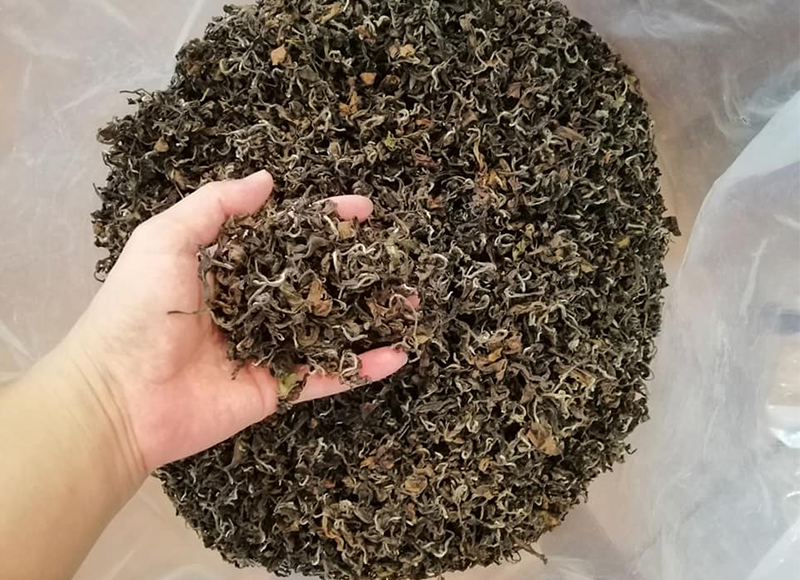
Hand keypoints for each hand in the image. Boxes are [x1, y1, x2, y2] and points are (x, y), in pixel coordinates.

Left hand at [64, 171, 407, 476]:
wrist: (117, 396)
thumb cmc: (136, 309)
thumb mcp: (165, 240)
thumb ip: (215, 206)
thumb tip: (267, 180)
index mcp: (229, 268)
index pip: (290, 238)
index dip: (326, 222)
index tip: (365, 210)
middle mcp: (254, 306)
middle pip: (318, 282)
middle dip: (359, 270)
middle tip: (398, 258)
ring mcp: (268, 348)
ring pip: (330, 328)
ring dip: (372, 316)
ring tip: (413, 302)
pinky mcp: (275, 389)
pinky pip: (326, 377)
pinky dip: (362, 368)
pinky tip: (399, 354)